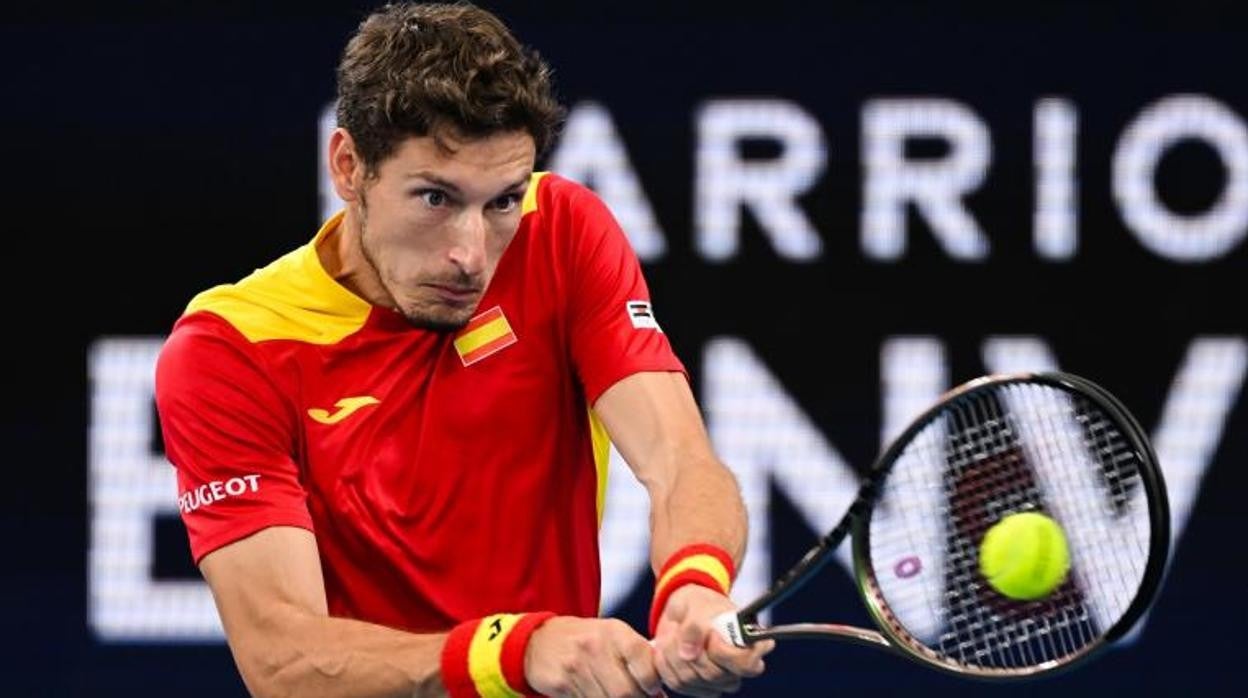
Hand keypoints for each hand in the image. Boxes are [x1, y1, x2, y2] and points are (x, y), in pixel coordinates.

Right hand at [525, 616, 664, 697]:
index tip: (654, 690)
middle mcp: (595, 646)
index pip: (641, 657)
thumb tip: (660, 690)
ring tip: (615, 695)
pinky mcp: (562, 684)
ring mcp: (576, 666)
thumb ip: (636, 656)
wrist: (539, 641)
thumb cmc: (585, 640)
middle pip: (626, 691)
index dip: (652, 680)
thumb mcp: (611, 635)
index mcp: (614, 631)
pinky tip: (598, 694)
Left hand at [651, 586, 773, 697]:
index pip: (747, 664)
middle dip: (691, 648)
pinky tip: (668, 647)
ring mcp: (718, 682)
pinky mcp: (697, 688)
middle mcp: (737, 669)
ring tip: (673, 633)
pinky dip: (665, 663)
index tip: (711, 634)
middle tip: (682, 627)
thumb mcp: (697, 604)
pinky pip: (676, 683)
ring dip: (673, 653)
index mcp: (750, 645)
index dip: (724, 653)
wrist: (684, 613)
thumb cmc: (699, 605)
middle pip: (713, 674)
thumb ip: (695, 625)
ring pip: (690, 679)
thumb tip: (688, 654)